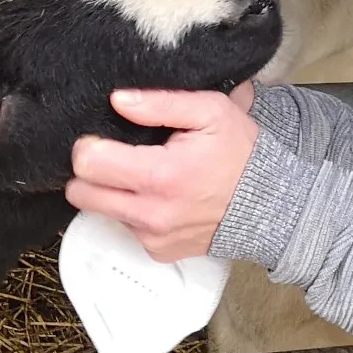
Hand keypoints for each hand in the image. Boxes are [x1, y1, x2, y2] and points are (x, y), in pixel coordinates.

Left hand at [66, 82, 258, 261]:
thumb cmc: (240, 153)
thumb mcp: (211, 111)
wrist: (271, 205)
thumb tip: (118, 100)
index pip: (89, 165)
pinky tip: (157, 195)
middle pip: (81, 194)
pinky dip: (132, 211)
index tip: (100, 138)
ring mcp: (153, 237)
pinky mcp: (158, 252)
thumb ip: (161, 103)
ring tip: (138, 173)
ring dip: (109, 191)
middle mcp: (152, 213)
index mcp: (161, 175)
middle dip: (87, 172)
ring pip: (100, 211)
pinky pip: (126, 228)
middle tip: (109, 156)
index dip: (87, 146)